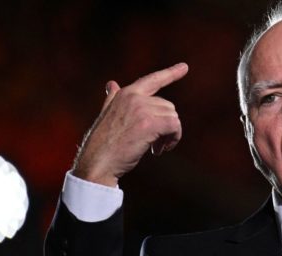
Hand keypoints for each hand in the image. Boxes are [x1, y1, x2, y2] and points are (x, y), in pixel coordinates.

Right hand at [72, 63, 188, 186]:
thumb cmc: (102, 144)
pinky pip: (175, 126)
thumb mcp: (106, 115)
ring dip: (169, 135)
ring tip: (157, 148)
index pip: (152, 80)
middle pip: (167, 106)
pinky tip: (161, 149)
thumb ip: (112, 99)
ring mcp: (141, 108)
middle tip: (156, 144)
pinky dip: (174, 139)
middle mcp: (133, 97)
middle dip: (166, 125)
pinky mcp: (149, 123)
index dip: (170, 73)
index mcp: (125, 94)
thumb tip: (111, 83)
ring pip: (173, 117)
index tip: (185, 67)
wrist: (97, 163)